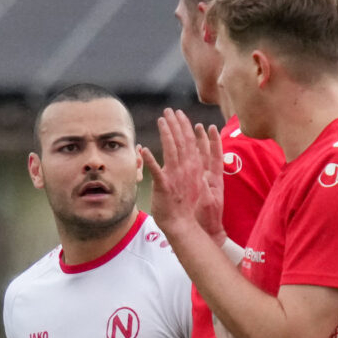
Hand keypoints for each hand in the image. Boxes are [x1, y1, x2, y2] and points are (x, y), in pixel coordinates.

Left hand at [140, 109, 224, 244]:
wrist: (185, 226)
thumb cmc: (187, 208)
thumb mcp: (194, 186)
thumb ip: (190, 171)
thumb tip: (188, 160)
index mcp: (194, 168)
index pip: (190, 142)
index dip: (185, 127)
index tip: (179, 115)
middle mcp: (187, 169)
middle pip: (183, 141)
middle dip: (176, 123)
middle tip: (170, 110)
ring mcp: (176, 176)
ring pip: (172, 149)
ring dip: (166, 133)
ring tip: (161, 119)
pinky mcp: (165, 186)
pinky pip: (156, 170)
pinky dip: (150, 160)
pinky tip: (143, 149)